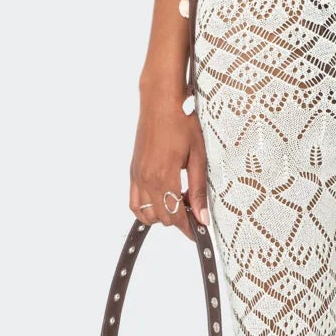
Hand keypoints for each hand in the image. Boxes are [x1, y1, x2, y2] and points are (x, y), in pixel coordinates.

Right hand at [130, 92, 208, 240]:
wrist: (160, 103)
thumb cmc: (181, 123)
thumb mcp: (198, 157)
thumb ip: (199, 189)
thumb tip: (202, 217)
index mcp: (164, 177)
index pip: (175, 216)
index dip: (188, 228)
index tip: (199, 232)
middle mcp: (146, 179)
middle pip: (161, 218)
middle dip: (179, 219)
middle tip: (195, 208)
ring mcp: (137, 176)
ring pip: (144, 214)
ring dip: (162, 215)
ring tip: (178, 202)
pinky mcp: (133, 172)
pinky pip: (134, 201)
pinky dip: (146, 208)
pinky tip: (162, 197)